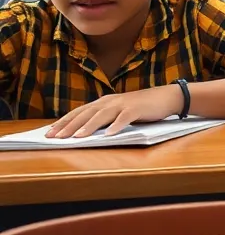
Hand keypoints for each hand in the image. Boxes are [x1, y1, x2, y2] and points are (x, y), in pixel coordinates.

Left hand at [47, 86, 182, 138]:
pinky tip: (109, 134)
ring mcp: (123, 104)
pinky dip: (116, 126)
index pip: (79, 112)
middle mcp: (110, 101)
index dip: (63, 121)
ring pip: (102, 115)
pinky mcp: (137, 109)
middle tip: (55, 137)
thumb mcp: (118, 111)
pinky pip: (125, 118)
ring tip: (77, 137)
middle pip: (86, 113)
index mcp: (104, 102)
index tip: (49, 132)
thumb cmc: (141, 107)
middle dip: (69, 125)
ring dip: (88, 126)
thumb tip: (83, 131)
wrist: (166, 97)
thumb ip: (103, 118)